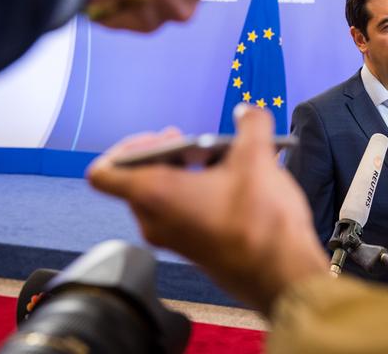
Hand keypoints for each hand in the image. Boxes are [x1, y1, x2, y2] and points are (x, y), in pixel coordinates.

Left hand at [87, 105, 328, 314]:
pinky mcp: (192, 248)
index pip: (105, 171)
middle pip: (138, 177)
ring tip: (222, 161)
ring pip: (163, 195)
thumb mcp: (257, 157)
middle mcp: (154, 220)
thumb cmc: (261, 222)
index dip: (131, 145)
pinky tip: (234, 184)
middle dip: (169, 154)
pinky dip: (198, 194)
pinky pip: (181, 213)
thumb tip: (247, 113)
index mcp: (154, 194)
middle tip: (199, 146)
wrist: (283, 274)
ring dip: (187, 173)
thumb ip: (250, 124)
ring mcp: (172, 238)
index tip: (169, 140)